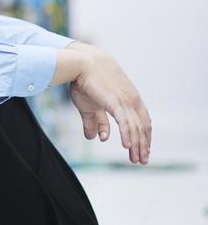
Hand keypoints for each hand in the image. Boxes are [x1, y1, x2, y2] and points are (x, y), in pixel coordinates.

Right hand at [69, 49, 151, 164]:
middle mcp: (132, 100)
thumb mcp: (91, 106)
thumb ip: (96, 122)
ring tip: (136, 160)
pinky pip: (126, 123)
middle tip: (142, 161)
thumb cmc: (84, 81)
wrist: (81, 63)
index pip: (142, 121)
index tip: (142, 150)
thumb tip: (98, 138)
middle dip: (143, 145)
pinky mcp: (116, 102)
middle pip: (143, 127)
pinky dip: (128, 135)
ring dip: (137, 145)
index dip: (143, 137)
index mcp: (129, 98)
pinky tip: (128, 146)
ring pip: (136, 128)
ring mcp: (126, 101)